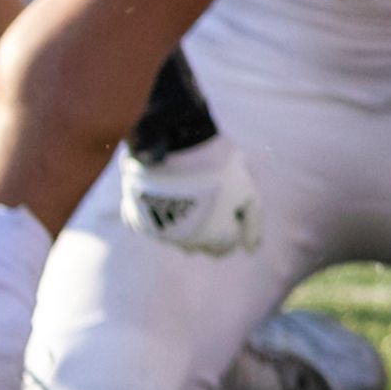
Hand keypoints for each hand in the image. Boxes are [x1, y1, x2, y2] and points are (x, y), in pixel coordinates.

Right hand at [119, 137, 260, 254]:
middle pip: (201, 245)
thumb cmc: (217, 165)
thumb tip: (251, 249)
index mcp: (214, 237)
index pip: (226, 246)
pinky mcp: (137, 217)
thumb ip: (253, 221)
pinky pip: (150, 224)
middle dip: (209, 229)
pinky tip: (165, 194)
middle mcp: (186, 241)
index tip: (231, 205)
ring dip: (185, 223)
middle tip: (213, 199)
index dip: (231, 225)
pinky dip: (158, 213)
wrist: (174, 141)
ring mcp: (159, 230)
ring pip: (176, 237)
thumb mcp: (247, 189)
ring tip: (191, 192)